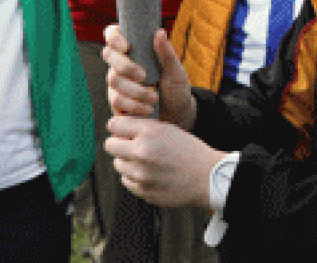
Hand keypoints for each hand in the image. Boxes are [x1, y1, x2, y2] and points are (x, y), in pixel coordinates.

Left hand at [103, 116, 223, 208]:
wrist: (206, 177)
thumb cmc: (189, 151)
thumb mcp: (168, 129)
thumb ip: (143, 128)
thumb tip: (118, 129)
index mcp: (149, 132)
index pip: (114, 125)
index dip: (118, 127)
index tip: (122, 131)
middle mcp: (142, 152)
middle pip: (110, 145)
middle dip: (118, 144)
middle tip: (130, 146)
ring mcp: (141, 174)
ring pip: (118, 164)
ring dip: (127, 162)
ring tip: (145, 162)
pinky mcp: (143, 191)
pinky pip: (126, 181)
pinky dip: (134, 177)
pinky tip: (150, 174)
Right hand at [104, 26, 194, 129]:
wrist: (176, 114)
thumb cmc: (175, 87)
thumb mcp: (176, 71)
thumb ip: (167, 53)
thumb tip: (160, 32)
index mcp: (135, 50)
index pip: (113, 35)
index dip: (114, 37)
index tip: (127, 46)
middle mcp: (121, 63)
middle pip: (108, 55)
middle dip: (126, 66)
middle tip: (144, 76)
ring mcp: (117, 82)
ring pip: (113, 80)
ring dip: (136, 90)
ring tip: (154, 98)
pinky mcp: (117, 101)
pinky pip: (116, 100)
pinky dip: (134, 105)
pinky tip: (147, 109)